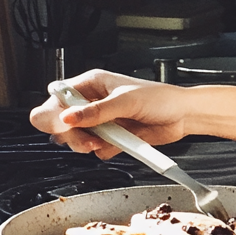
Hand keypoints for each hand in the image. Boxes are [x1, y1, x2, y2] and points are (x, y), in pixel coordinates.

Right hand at [28, 68, 187, 158]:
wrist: (181, 116)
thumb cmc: (161, 98)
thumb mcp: (126, 101)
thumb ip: (96, 111)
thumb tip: (68, 116)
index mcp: (92, 83)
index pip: (58, 97)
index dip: (54, 112)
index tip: (63, 125)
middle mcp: (93, 102)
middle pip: (60, 121)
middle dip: (70, 134)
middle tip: (86, 139)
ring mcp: (100, 121)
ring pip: (74, 138)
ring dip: (86, 144)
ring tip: (103, 141)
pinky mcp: (109, 137)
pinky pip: (94, 150)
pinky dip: (103, 150)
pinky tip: (117, 143)